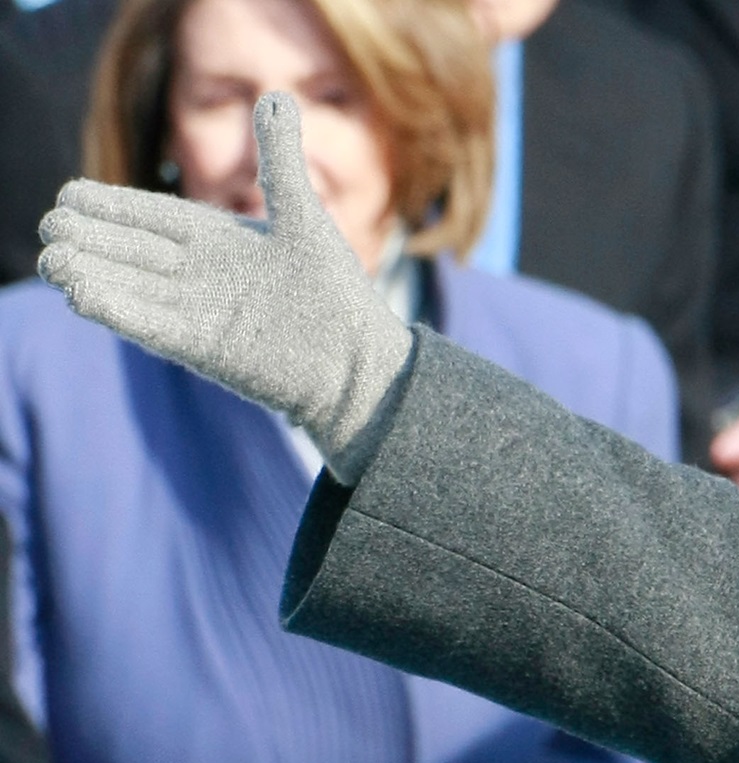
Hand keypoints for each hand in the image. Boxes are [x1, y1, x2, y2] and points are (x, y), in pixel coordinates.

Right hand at [36, 92, 409, 470]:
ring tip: (52, 261)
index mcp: (219, 242)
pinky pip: (152, 326)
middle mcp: (201, 277)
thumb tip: (276, 94)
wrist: (360, 363)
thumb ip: (280, 160)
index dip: (113, 207)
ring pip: (133, 289)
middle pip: (133, 252)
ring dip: (92, 275)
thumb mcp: (303, 217)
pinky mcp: (205, 349)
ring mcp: (200, 313)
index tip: (68, 193)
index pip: (155, 218)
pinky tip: (83, 296)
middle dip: (91, 240)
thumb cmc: (336, 291)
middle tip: (49, 225)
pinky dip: (120, 311)